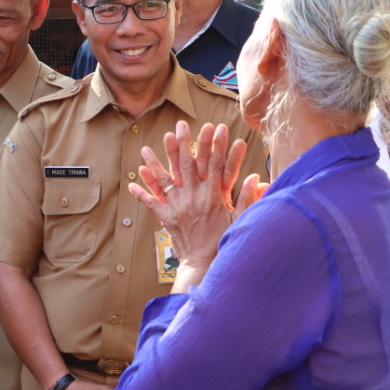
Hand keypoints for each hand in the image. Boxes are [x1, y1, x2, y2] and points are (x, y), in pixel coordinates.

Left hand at [128, 121, 257, 270]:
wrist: (205, 263)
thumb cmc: (224, 241)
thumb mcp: (240, 220)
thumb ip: (247, 198)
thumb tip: (256, 178)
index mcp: (213, 196)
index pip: (216, 164)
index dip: (217, 144)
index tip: (218, 127)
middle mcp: (194, 198)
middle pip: (188, 164)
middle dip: (185, 143)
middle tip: (180, 125)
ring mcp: (178, 207)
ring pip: (165, 180)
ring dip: (155, 163)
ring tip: (147, 148)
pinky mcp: (167, 218)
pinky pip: (152, 203)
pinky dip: (142, 192)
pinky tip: (132, 181)